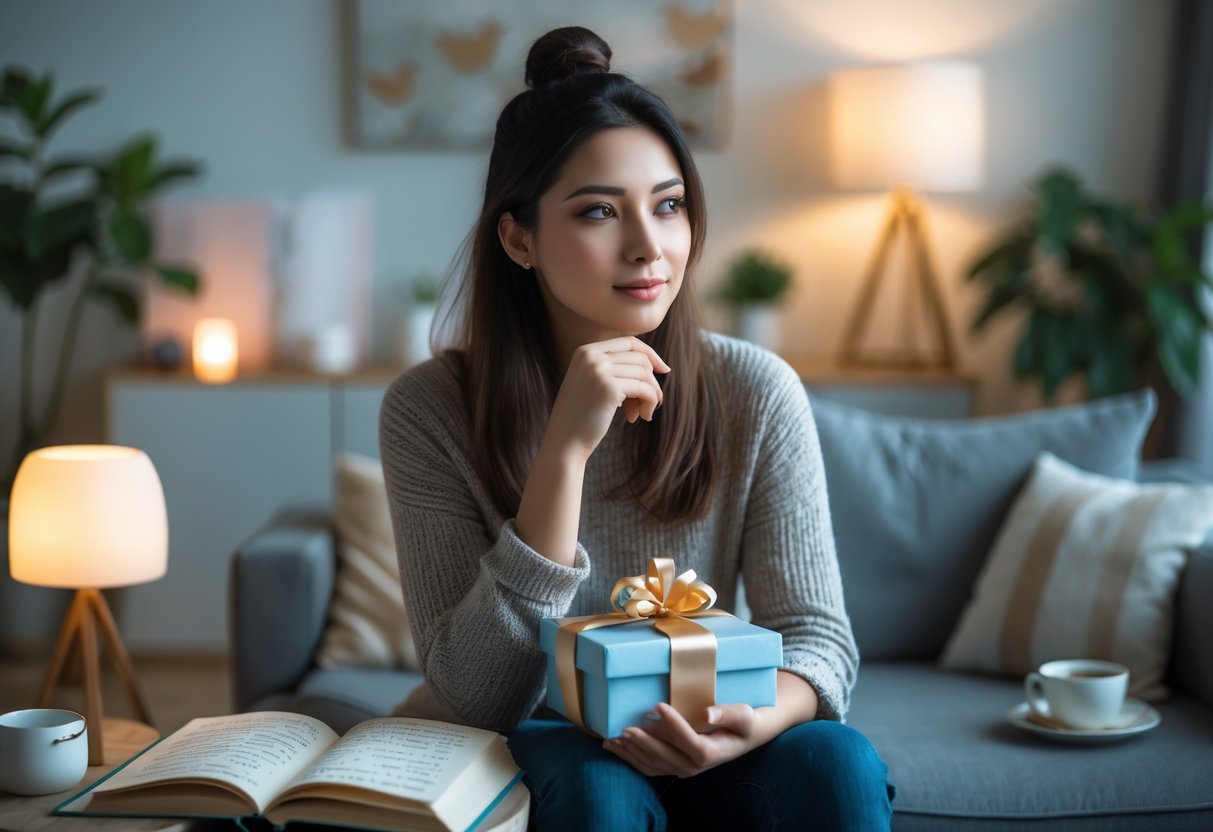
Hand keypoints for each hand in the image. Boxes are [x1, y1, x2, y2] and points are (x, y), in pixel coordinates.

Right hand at [546, 336, 670, 459]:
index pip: (629, 342)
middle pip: (640, 358)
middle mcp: (591, 356)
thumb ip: (614, 369)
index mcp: (585, 351)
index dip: (650, 354)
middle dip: (651, 381)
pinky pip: (644, 389)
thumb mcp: (594, 384)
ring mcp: (599, 370)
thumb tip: (655, 365)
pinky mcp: (609, 388)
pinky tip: (642, 417)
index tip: (664, 370)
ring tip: (644, 413)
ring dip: (651, 395)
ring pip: (645, 374)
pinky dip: (650, 403)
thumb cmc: (581, 417)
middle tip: (649, 404)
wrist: (564, 442)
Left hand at [602, 702, 759, 777]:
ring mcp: (682, 769)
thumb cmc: (743, 723)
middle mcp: (694, 766)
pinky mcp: (673, 767)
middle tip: (626, 728)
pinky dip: (629, 758)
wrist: (743, 739)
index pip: (689, 741)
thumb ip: (728, 714)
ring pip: (652, 764)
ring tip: (612, 739)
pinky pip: (648, 766)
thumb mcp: (743, 716)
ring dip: (631, 752)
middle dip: (644, 742)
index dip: (674, 725)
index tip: (659, 705)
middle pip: (665, 756)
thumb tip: (707, 713)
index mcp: (710, 753)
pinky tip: (614, 747)